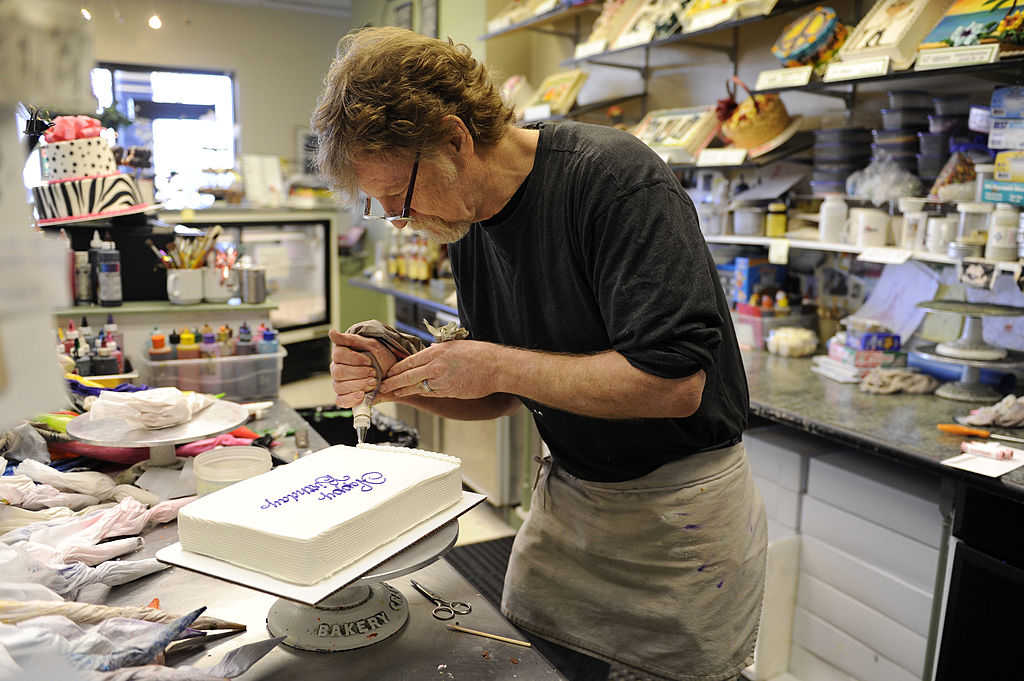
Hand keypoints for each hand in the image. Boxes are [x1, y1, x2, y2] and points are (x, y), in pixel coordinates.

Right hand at [328, 329, 398, 407]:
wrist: (393, 373)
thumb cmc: (381, 357)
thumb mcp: (371, 344)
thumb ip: (350, 339)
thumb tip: (331, 332)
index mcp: (341, 355)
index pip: (338, 355)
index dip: (354, 359)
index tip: (369, 361)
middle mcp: (337, 370)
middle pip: (338, 372)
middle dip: (359, 373)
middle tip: (374, 372)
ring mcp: (340, 384)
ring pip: (339, 387)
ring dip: (359, 385)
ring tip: (373, 382)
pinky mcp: (346, 397)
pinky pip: (341, 401)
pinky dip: (350, 399)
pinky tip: (362, 395)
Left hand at [380, 340, 499, 399]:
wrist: (497, 368)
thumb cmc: (480, 354)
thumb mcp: (455, 345)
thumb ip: (439, 349)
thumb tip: (429, 349)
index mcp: (436, 352)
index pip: (408, 362)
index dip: (395, 369)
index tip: (386, 372)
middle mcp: (435, 367)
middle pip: (407, 376)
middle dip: (392, 382)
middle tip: (381, 387)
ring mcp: (441, 381)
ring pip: (416, 387)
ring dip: (403, 390)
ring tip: (393, 392)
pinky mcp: (449, 392)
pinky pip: (430, 393)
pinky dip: (420, 393)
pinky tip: (413, 394)